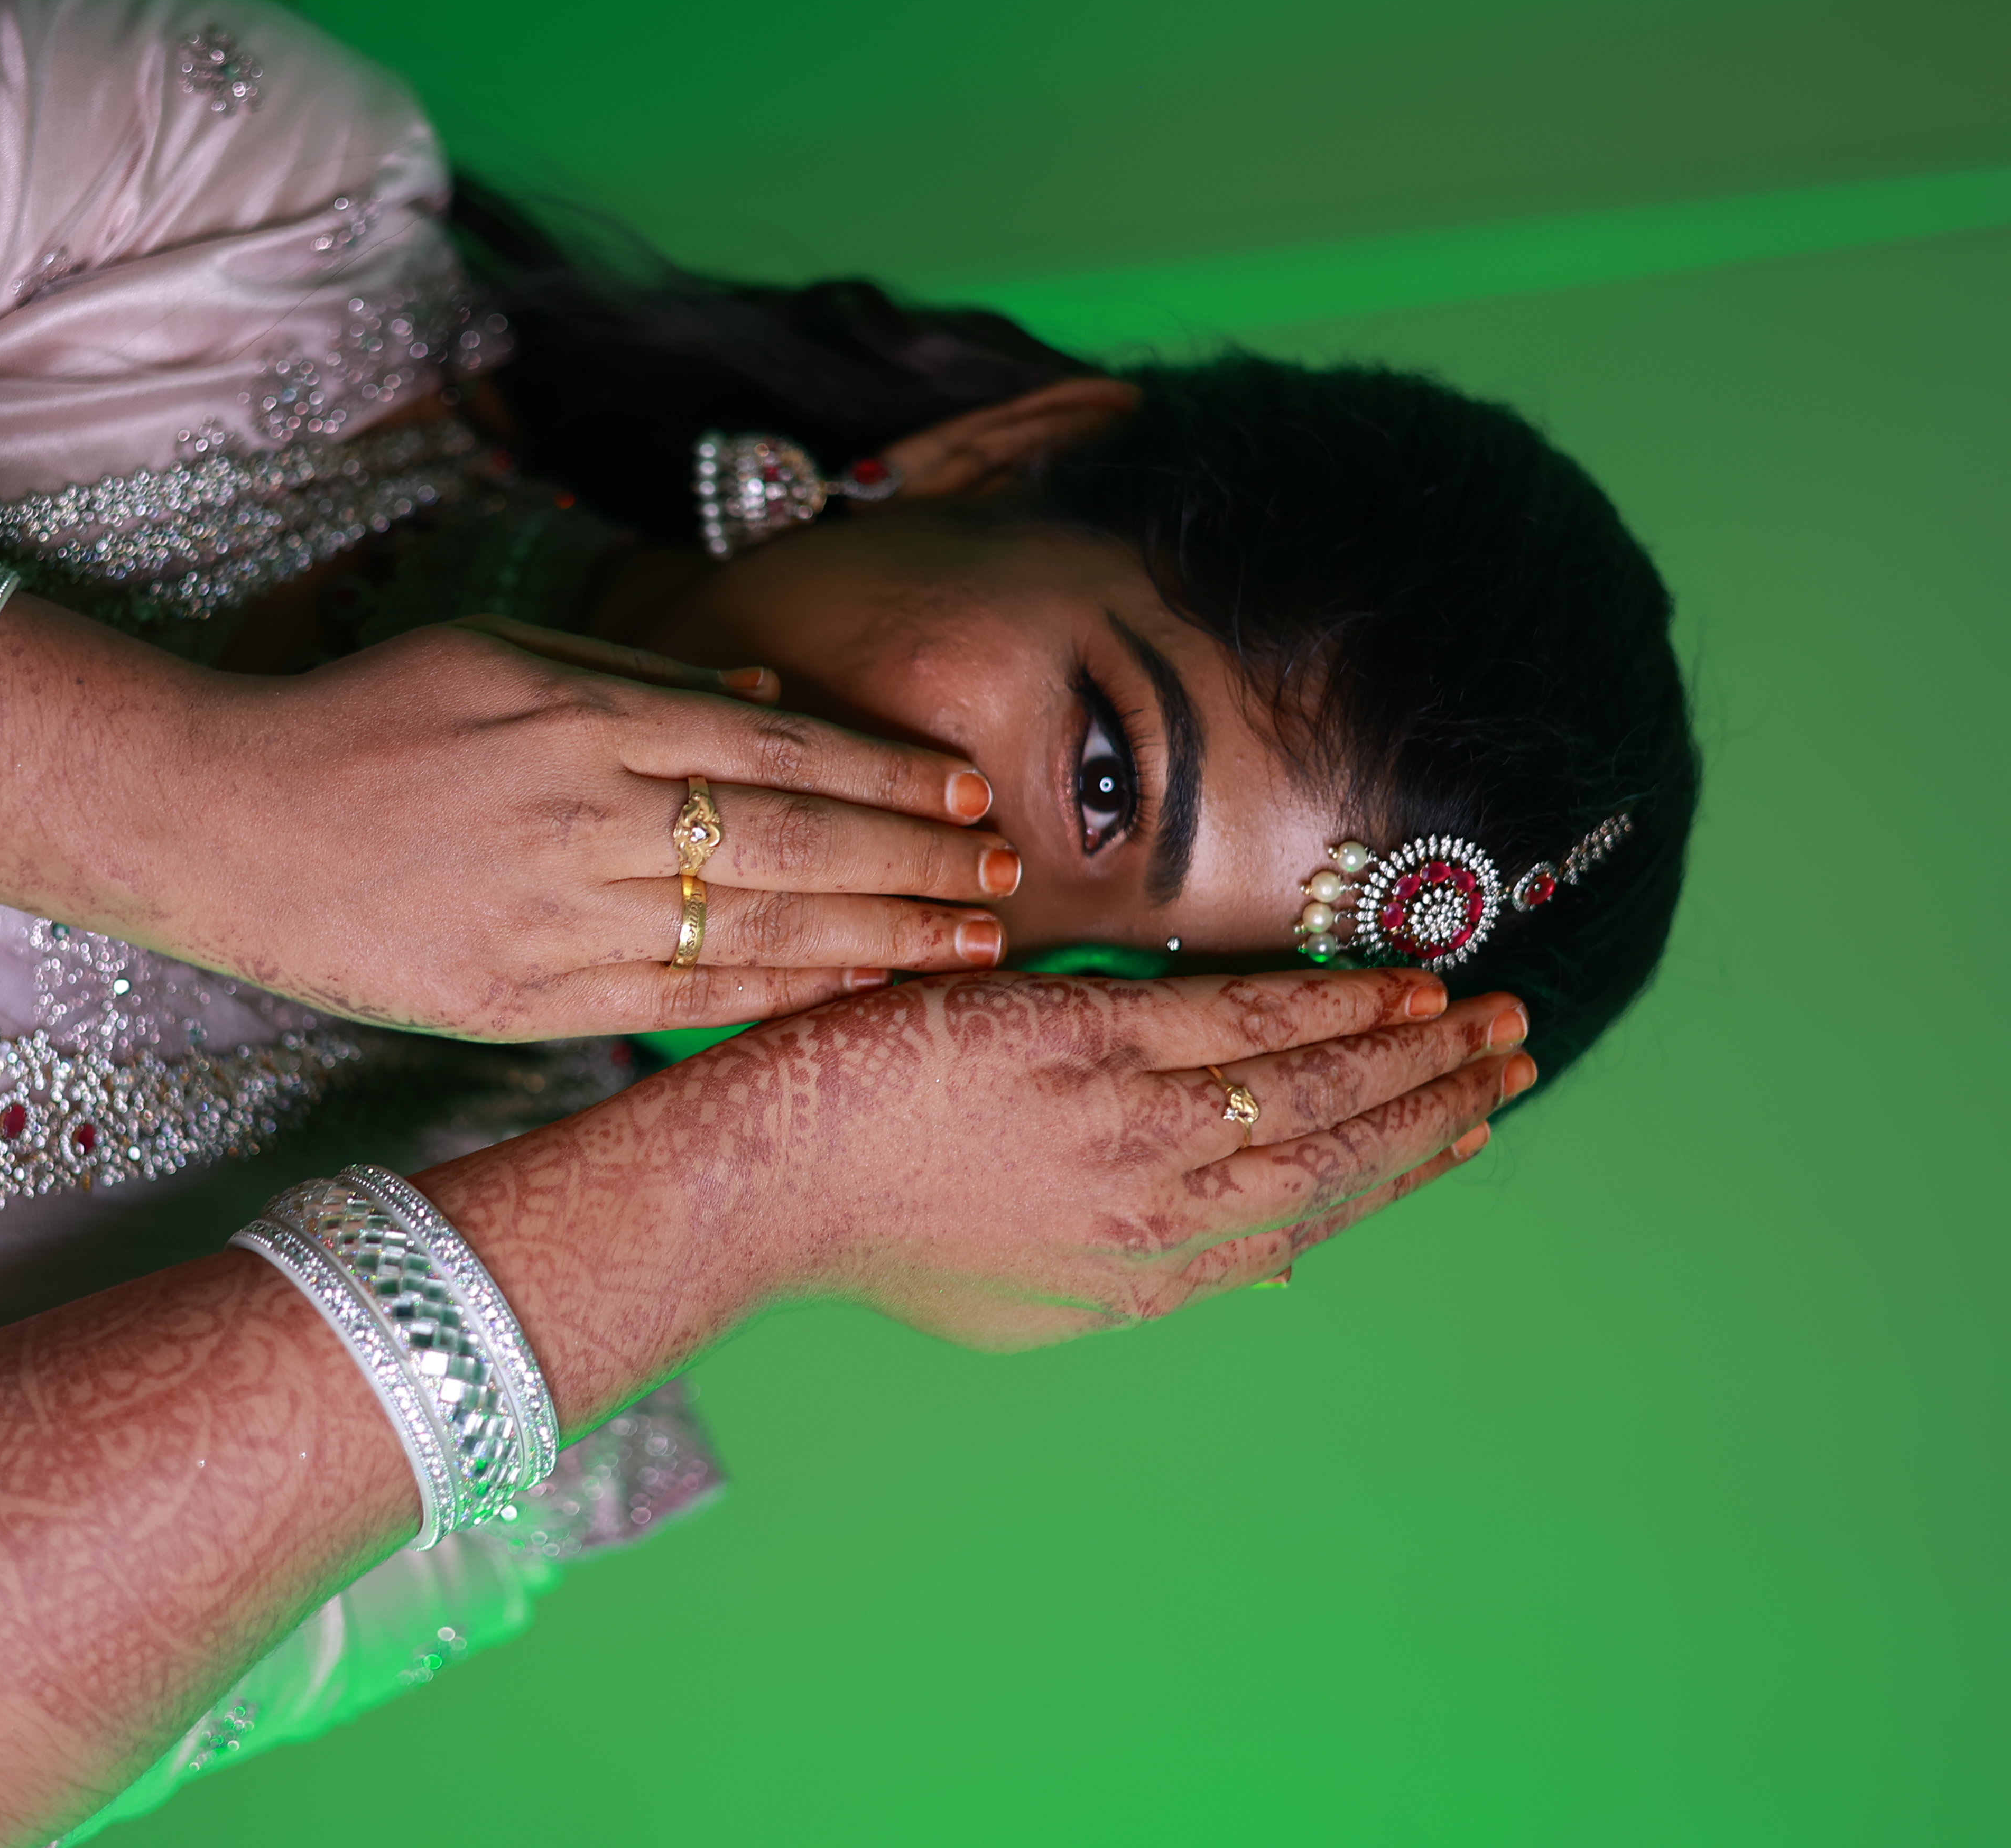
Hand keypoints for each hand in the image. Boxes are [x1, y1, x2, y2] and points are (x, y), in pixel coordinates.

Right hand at [172, 617, 1016, 1038]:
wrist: (222, 821)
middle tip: (1008, 880)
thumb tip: (767, 704)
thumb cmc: (361, 722)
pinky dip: (777, 1000)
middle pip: (796, 842)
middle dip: (918, 863)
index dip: (892, 776)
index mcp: (587, 721)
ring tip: (970, 950)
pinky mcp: (524, 997)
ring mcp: (558, 916)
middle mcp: (588, 816)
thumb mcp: (497, 656)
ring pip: (756, 930)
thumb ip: (638, 679)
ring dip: (879, 941)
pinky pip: (679, 1000)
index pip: (783, 750)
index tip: (971, 794)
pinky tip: (852, 1000)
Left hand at [719, 967, 1530, 1344]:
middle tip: (1514, 1064)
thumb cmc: (873, 1225)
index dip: (1395, 1177)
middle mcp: (1156, 1215)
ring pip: (1311, 1086)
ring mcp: (1128, 1127)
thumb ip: (1122, 1270)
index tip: (1457, 1139)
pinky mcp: (1085, 1045)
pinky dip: (1330, 1007)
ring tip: (1490, 1014)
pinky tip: (1395, 989)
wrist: (770, 1183)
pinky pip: (1240, 1023)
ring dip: (1415, 1052)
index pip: (1303, 1222)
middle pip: (1336, 1157)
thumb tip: (1216, 1253)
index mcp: (1139, 1282)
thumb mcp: (1017, 1294)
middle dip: (1436, 1110)